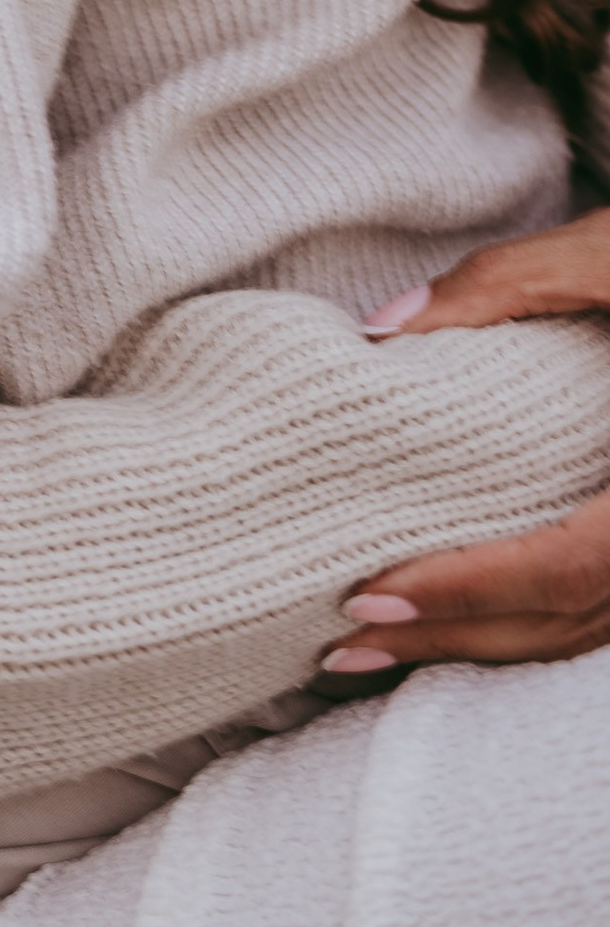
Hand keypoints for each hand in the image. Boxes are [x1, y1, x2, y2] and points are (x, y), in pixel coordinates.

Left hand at [323, 207, 609, 676]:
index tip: (373, 596)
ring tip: (374, 643)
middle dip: (455, 635)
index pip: (572, 565)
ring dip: (483, 641)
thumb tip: (384, 329)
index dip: (473, 589)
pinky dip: (525, 618)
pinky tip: (452, 614)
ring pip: (588, 626)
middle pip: (571, 617)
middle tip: (343, 640)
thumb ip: (505, 283)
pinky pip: (602, 606)